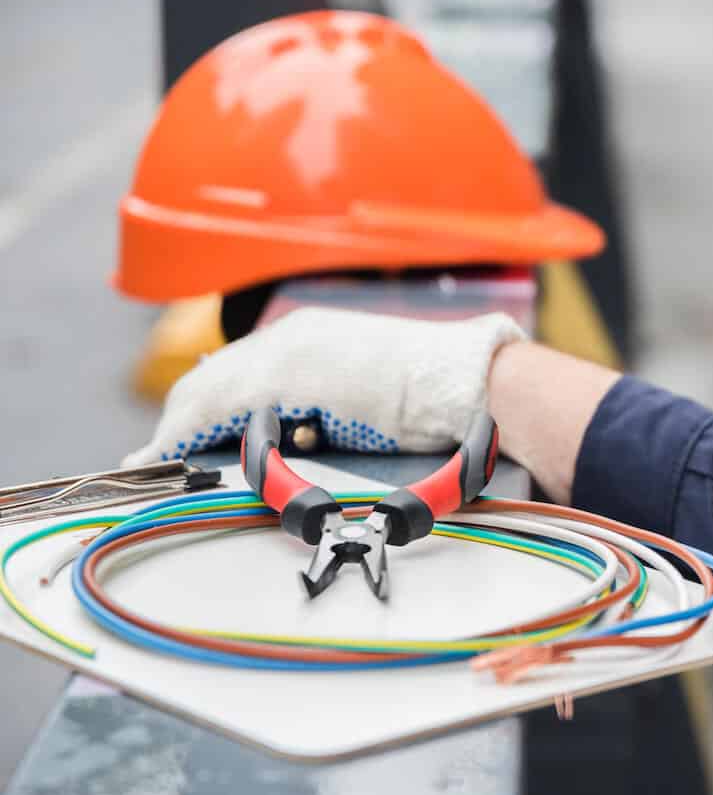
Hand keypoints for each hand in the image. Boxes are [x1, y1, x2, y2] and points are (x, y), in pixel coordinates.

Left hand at [123, 308, 525, 465]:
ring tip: (159, 459)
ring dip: (180, 427)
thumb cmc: (440, 398)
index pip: (241, 369)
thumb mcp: (372, 395)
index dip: (209, 402)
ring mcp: (287, 353)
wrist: (471, 387)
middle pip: (214, 377)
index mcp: (316, 336)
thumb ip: (332, 408)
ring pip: (207, 390)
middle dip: (183, 416)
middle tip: (161, 452)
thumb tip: (306, 437)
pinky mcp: (286, 378)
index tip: (191, 431)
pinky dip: (189, 432)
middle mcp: (293, 336)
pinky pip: (217, 408)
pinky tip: (173, 452)